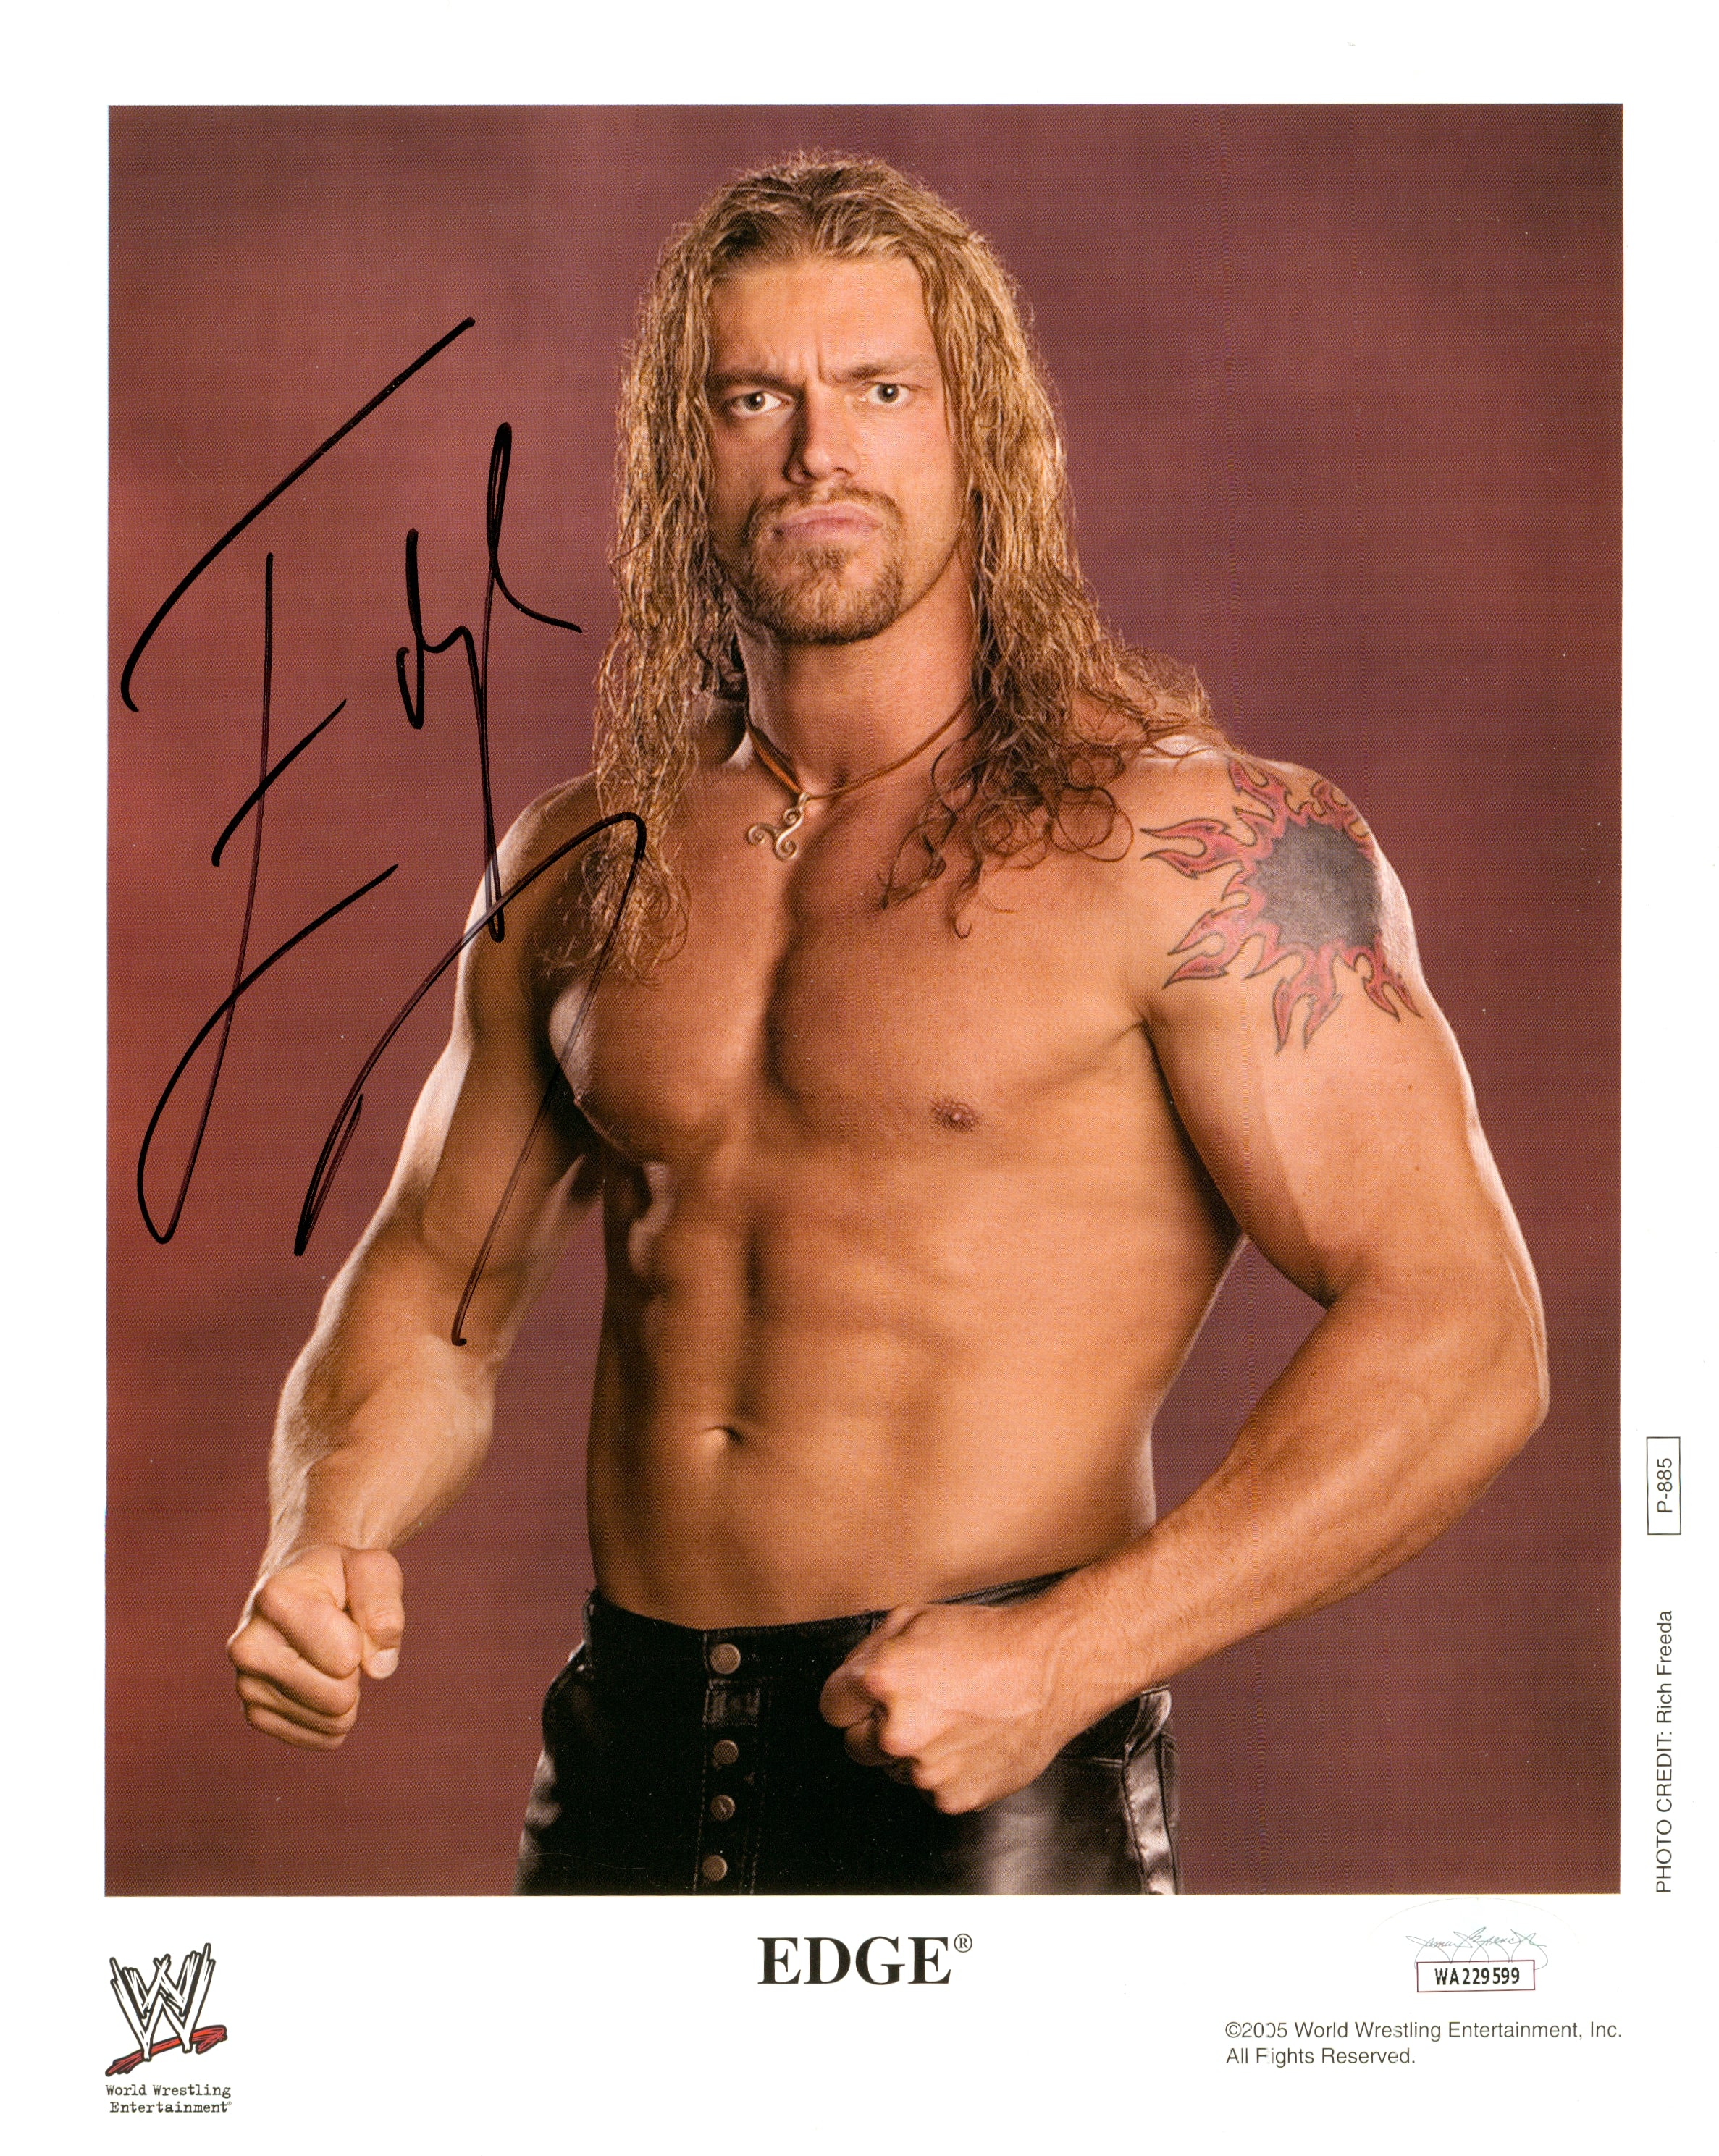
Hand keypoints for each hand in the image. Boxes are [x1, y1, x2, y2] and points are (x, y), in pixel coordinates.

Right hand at [226, 1546, 404, 1749]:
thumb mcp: (374, 1570)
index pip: (346, 1657)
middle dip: (356, 1671)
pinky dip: (334, 1715)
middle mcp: (248, 1646)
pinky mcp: (255, 1714)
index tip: (344, 1614)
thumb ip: (385, 1610)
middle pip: (338, 1697)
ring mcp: (246, 1684)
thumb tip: (379, 1667)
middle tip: (339, 1639)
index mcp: (275, 1600)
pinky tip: (320, 1680)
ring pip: (331, 1721)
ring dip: (346, 1691)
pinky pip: (320, 1738)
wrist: (300, 1586)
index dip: (363, 1639)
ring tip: (326, 1654)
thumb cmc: (342, 1577)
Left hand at [818, 1598, 1094, 1813]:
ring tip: (952, 1719)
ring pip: (894, 1770)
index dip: (850, 1698)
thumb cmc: (989, 1641)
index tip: (866, 1698)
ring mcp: (926, 1770)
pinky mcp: (954, 1797)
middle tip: (917, 1705)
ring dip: (913, 1751)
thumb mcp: (915, 1618)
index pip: (831, 1707)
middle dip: (876, 1727)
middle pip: (856, 1746)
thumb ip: (868, 1651)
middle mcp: (897, 1731)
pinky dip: (945, 1771)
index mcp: (881, 1682)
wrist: (1051, 1670)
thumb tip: (850, 1680)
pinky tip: (969, 1740)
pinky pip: (931, 1790)